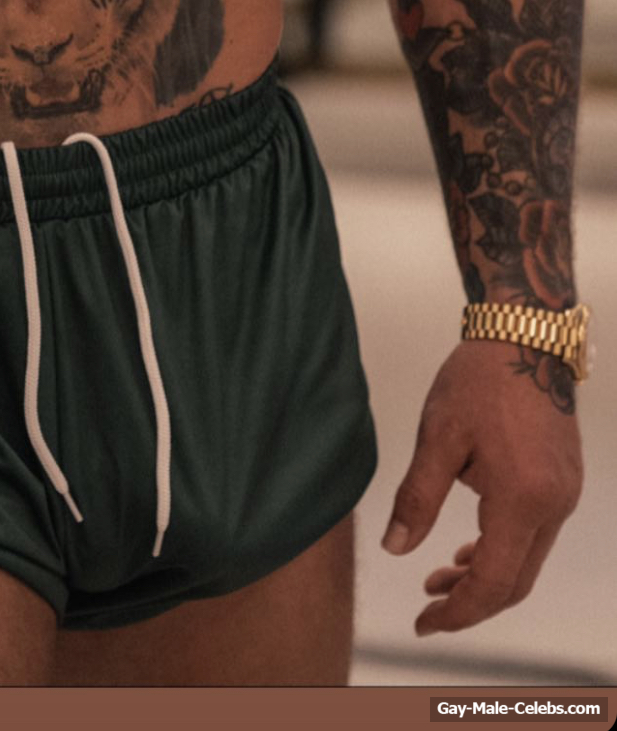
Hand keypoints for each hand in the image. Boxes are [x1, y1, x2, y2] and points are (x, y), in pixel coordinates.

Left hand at [382, 340, 582, 636]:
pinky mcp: (564, 482)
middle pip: (515, 582)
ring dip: (485, 577)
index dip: (457, 611)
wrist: (524, 335)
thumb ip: (418, 497)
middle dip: (470, 602)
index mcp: (522, 498)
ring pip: (527, 561)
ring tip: (438, 577)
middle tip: (427, 607)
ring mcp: (564, 494)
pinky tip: (471, 546)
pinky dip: (503, 550)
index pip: (492, 581)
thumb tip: (395, 550)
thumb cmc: (479, 379)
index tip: (423, 623)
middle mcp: (553, 505)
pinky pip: (535, 535)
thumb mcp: (438, 436)